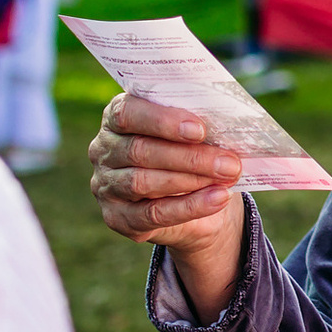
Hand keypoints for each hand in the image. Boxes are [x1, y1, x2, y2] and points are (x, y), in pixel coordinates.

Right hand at [88, 94, 247, 307]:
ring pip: (143, 182)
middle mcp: (103, 150)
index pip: (127, 113)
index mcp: (116, 118)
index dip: (162, 121)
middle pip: (140, 151)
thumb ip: (195, 124)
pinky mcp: (117, 218)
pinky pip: (152, 214)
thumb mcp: (191, 132)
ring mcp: (106, 186)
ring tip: (226, 178)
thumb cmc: (189, 150)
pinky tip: (217, 199)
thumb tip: (224, 126)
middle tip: (228, 161)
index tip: (199, 129)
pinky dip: (189, 207)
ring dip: (189, 180)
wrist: (193, 198)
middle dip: (188, 156)